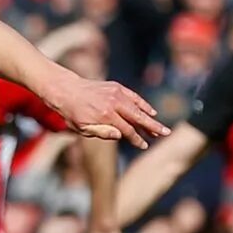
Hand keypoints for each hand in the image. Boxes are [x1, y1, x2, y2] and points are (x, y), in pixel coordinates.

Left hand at [42, 74, 167, 148]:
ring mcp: (116, 93)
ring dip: (150, 117)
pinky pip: (133, 96)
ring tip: (160, 127)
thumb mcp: (82, 128)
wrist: (66, 90)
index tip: (144, 146)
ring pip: (138, 107)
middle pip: (137, 118)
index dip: (137, 139)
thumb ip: (102, 132)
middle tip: (165, 133)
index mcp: (105, 116)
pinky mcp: (116, 87)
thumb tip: (120, 135)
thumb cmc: (73, 113)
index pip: (127, 130)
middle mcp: (113, 103)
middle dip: (152, 127)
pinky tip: (150, 111)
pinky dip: (143, 103)